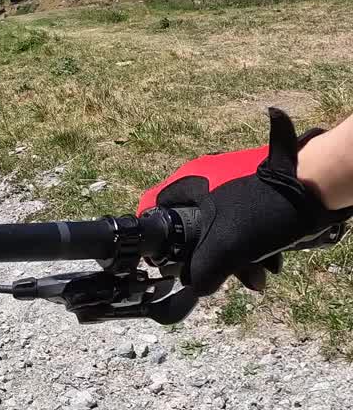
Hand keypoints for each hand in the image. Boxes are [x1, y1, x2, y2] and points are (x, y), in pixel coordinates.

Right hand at [138, 108, 349, 295]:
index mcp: (191, 185)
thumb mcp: (227, 247)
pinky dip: (254, 248)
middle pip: (195, 227)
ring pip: (223, 231)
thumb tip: (194, 288)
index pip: (157, 206)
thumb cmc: (264, 213)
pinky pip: (245, 229)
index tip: (165, 261)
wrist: (315, 192)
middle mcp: (207, 184)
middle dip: (211, 258)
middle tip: (225, 275)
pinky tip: (271, 263)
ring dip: (239, 259)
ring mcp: (232, 192)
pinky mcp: (256, 201)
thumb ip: (203, 269)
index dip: (158, 236)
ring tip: (258, 275)